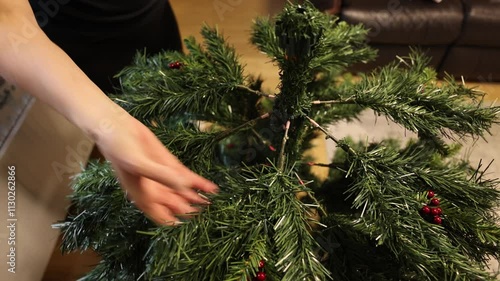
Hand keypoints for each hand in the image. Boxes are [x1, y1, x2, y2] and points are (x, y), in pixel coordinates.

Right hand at [94, 111, 217, 224]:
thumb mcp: (139, 164)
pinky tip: (212, 188)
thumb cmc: (120, 149)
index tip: (191, 221)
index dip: (176, 220)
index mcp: (143, 197)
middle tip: (208, 211)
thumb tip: (185, 187)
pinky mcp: (170, 164)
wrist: (117, 126)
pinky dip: (200, 183)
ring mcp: (165, 177)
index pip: (162, 217)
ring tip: (214, 202)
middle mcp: (155, 190)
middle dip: (192, 210)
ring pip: (185, 193)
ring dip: (199, 198)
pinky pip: (187, 177)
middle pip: (177, 207)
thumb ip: (162, 176)